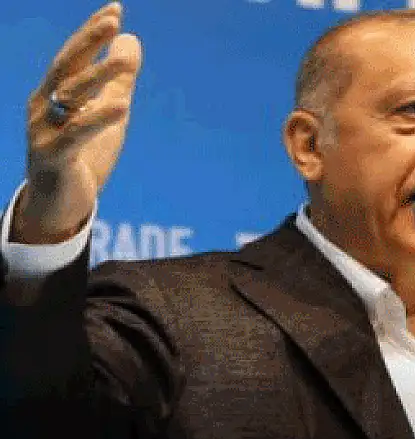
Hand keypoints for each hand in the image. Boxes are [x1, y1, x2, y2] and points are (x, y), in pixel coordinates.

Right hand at [15, 2, 141, 244]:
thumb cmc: (81, 156)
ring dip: (97, 76)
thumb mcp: (105, 113)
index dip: (92, 32)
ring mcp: (44, 131)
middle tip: (113, 19)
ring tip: (125, 61)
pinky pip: (76, 134)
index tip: (115, 8)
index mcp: (55, 93)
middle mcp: (44, 106)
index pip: (73, 55)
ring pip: (70, 97)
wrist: (59, 205)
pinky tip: (121, 107)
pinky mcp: (53, 157)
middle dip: (88, 42)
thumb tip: (131, 39)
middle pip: (66, 67)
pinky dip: (99, 118)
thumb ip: (118, 81)